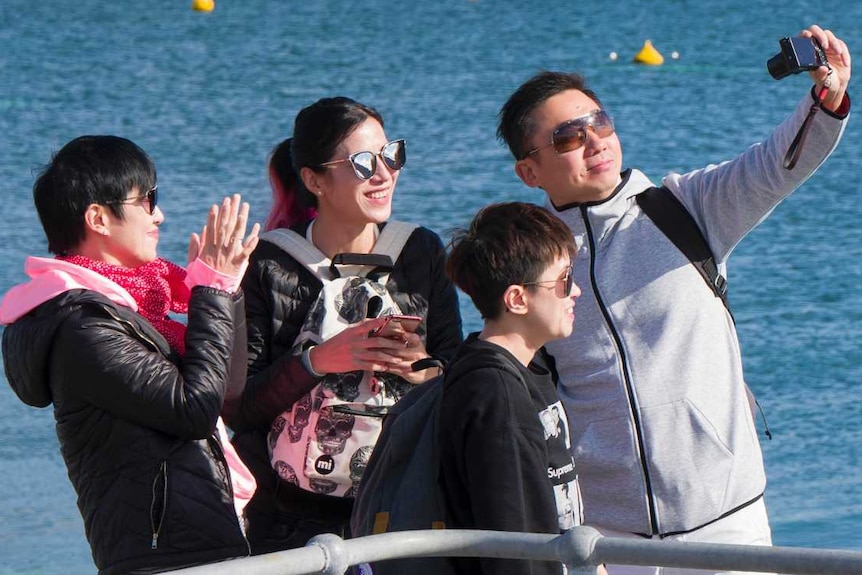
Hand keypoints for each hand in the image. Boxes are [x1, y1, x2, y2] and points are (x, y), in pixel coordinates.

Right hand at [187, 194, 259, 275]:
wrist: (210, 293)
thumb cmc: (200, 278)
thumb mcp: (192, 262)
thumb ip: (194, 247)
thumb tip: (195, 233)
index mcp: (208, 248)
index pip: (211, 228)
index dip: (214, 216)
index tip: (217, 205)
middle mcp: (219, 249)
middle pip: (225, 227)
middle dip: (229, 212)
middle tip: (233, 199)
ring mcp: (229, 256)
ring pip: (236, 236)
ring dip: (240, 221)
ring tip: (244, 208)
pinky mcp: (238, 264)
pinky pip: (246, 251)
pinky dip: (251, 241)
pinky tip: (256, 230)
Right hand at [308, 317, 435, 382]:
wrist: (322, 357)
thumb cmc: (335, 343)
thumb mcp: (346, 332)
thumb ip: (360, 328)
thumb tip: (373, 321)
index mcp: (354, 331)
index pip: (370, 324)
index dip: (382, 322)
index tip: (393, 321)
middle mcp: (356, 341)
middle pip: (378, 341)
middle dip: (392, 343)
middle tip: (403, 344)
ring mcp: (356, 353)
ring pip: (376, 355)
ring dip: (389, 357)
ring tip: (399, 358)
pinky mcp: (354, 364)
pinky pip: (370, 365)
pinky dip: (380, 367)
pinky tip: (387, 368)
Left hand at [802, 25, 850, 111]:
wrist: (835, 83)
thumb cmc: (823, 80)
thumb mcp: (820, 79)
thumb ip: (820, 75)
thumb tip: (822, 68)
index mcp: (807, 51)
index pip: (803, 37)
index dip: (804, 34)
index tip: (808, 36)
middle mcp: (816, 45)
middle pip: (816, 31)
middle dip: (820, 35)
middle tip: (825, 45)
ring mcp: (827, 45)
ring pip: (830, 36)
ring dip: (834, 43)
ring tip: (838, 53)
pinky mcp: (838, 47)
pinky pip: (841, 45)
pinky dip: (844, 53)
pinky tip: (845, 62)